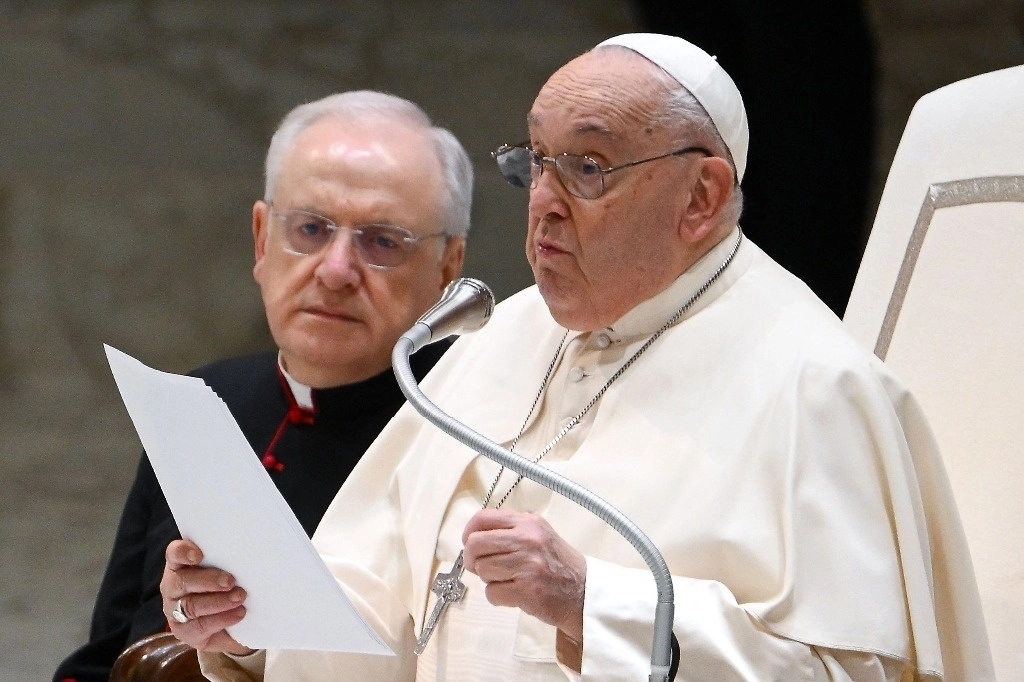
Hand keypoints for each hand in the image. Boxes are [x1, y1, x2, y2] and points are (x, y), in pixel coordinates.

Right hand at [160, 539, 252, 654]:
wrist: (229, 625)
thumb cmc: (226, 587)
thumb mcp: (225, 571)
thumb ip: (228, 562)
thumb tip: (250, 552)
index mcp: (180, 565)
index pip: (174, 554)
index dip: (183, 552)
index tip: (198, 555)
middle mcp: (173, 586)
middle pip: (183, 581)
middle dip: (208, 581)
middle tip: (231, 581)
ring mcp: (175, 610)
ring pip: (191, 606)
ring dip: (218, 602)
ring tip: (240, 597)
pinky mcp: (185, 632)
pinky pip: (200, 626)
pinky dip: (222, 619)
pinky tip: (238, 614)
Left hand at [462, 509, 585, 640]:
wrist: (585, 592)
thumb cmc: (559, 564)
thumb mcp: (539, 534)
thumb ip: (510, 531)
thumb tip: (473, 538)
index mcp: (528, 523)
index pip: (482, 518)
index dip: (468, 533)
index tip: (470, 544)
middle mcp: (527, 540)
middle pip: (475, 545)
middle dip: (473, 560)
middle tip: (483, 567)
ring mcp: (527, 565)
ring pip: (482, 570)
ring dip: (489, 579)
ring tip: (508, 580)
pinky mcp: (526, 590)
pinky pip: (492, 593)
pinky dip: (498, 597)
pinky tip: (513, 594)